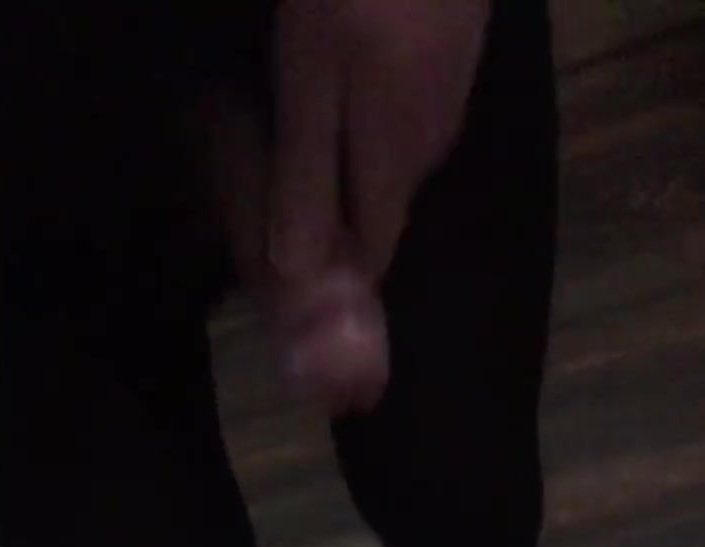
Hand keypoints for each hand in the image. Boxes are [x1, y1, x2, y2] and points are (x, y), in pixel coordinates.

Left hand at [270, 0, 490, 280]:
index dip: (334, 274)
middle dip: (336, 225)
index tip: (291, 286)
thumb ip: (308, 175)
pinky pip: (403, 119)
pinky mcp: (452, 55)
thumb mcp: (313, 78)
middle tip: (275, 212)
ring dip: (350, 171)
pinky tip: (339, 93)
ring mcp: (448, 97)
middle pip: (382, 210)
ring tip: (298, 156)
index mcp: (395, 160)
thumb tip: (298, 273)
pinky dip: (366, 123)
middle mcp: (431, 144)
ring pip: (393, 163)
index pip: (373, 251)